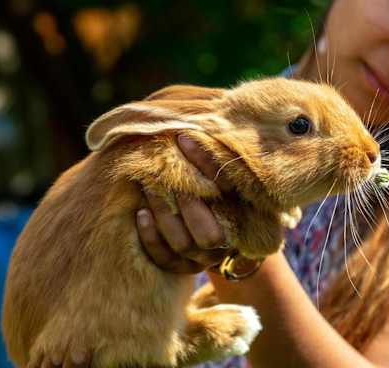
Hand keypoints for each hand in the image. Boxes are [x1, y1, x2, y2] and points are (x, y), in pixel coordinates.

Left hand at [136, 135, 234, 272]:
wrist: (224, 226)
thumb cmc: (221, 184)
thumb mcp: (227, 166)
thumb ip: (217, 149)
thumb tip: (189, 120)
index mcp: (247, 207)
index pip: (228, 185)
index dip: (206, 162)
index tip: (182, 138)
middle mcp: (232, 237)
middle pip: (209, 231)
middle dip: (185, 200)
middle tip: (164, 172)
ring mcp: (210, 256)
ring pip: (185, 245)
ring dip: (164, 215)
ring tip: (147, 188)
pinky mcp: (189, 267)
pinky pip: (168, 260)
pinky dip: (151, 238)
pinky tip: (140, 214)